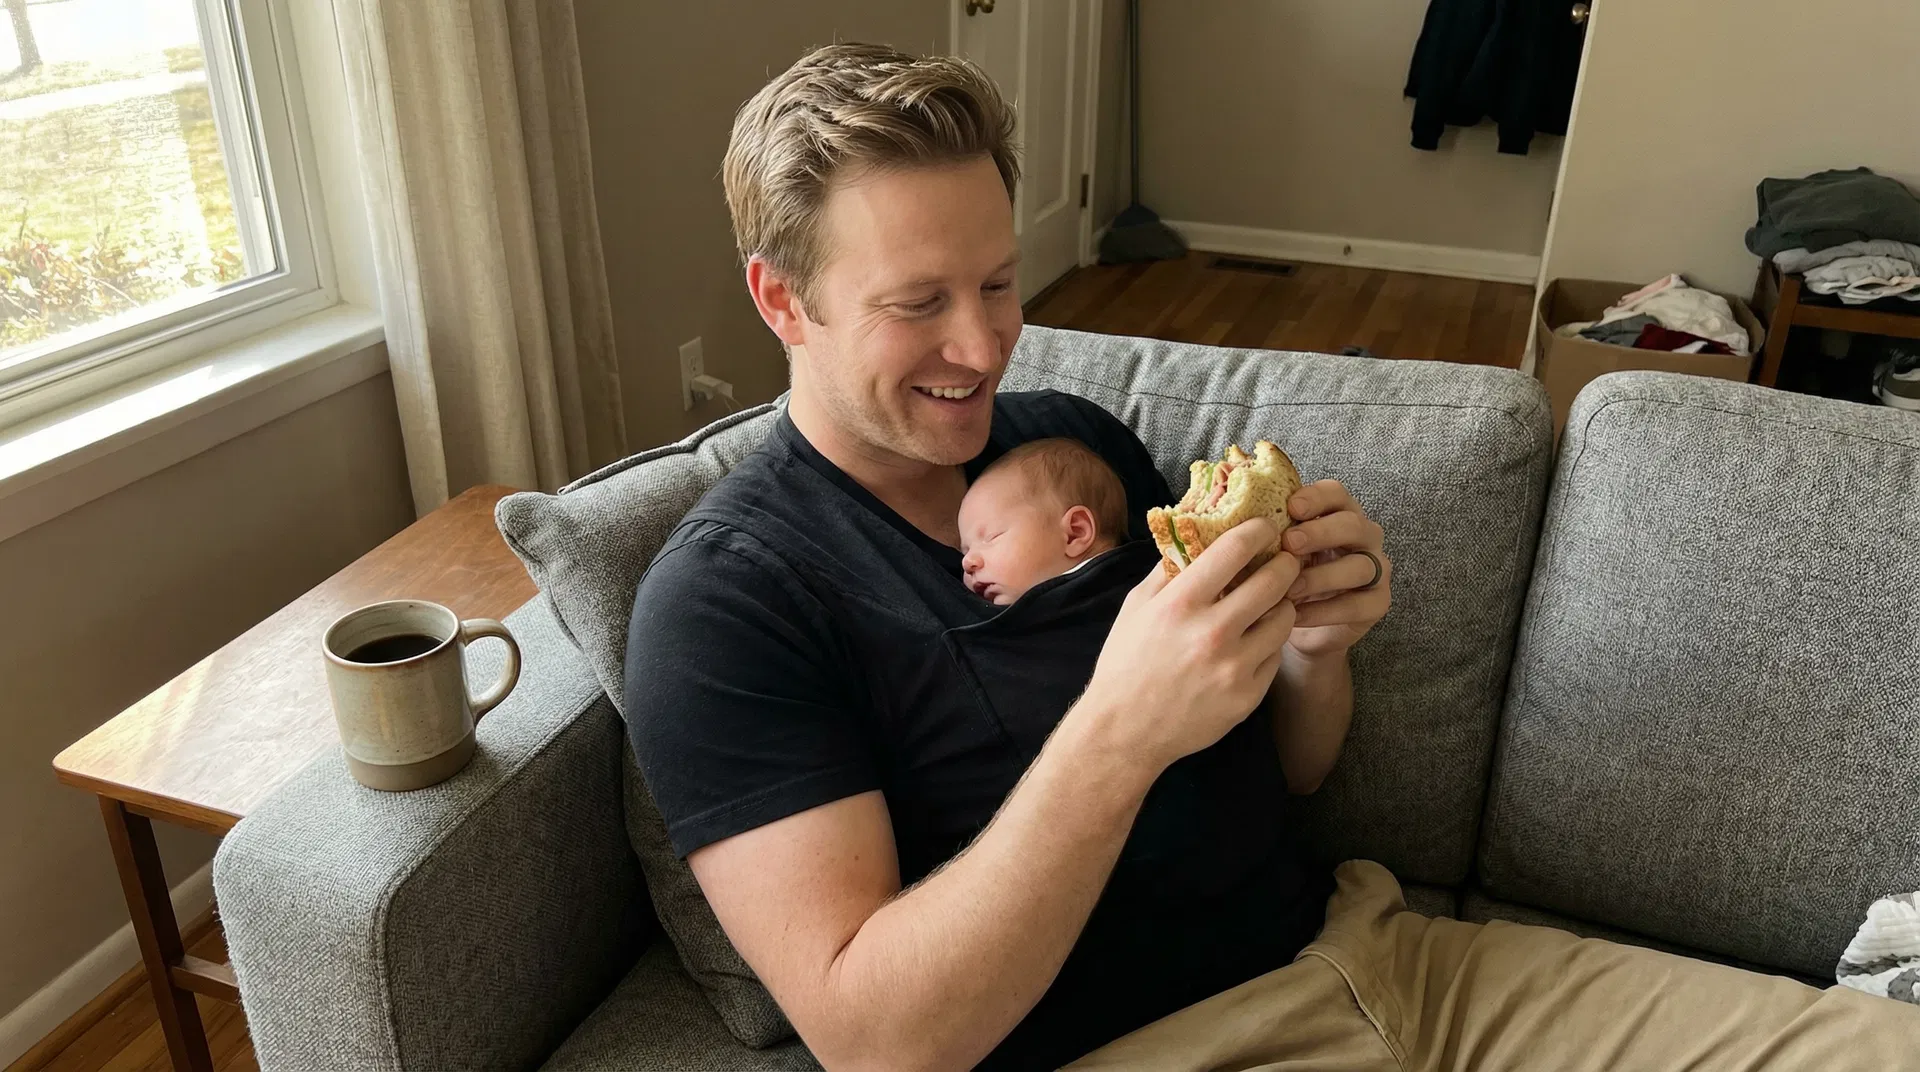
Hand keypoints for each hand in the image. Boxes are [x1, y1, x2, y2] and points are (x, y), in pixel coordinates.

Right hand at [1076, 518, 1301, 770]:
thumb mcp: (1136, 607)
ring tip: (1270, 602)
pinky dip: (1269, 641)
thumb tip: (1196, 534)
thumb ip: (1169, 570)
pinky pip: (1275, 654)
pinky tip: (1254, 640)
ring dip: (1282, 604)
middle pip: (1275, 580)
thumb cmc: (1126, 663)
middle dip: (1285, 563)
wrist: (1126, 730)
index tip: (1265, 527)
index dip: (1258, 530)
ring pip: (1285, 617)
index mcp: (1181, 603)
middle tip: (1284, 560)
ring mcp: (1234, 666)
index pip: (1235, 549)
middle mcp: (1212, 632)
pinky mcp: (1248, 694)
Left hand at [1279, 481, 1390, 659]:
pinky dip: (1325, 611)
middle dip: (1320, 532)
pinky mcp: (1378, 602)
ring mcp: (1376, 569)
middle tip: (1289, 544)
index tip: (1291, 507)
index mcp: (1338, 514)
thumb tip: (1237, 523)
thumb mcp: (1275, 553)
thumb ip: (1267, 536)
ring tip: (1289, 589)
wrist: (1299, 628)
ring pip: (1360, 566)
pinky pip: (1357, 604)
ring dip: (1321, 576)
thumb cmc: (1285, 578)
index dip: (1316, 497)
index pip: (1336, 494)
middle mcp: (1363, 537)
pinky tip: (1296, 615)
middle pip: (1352, 525)